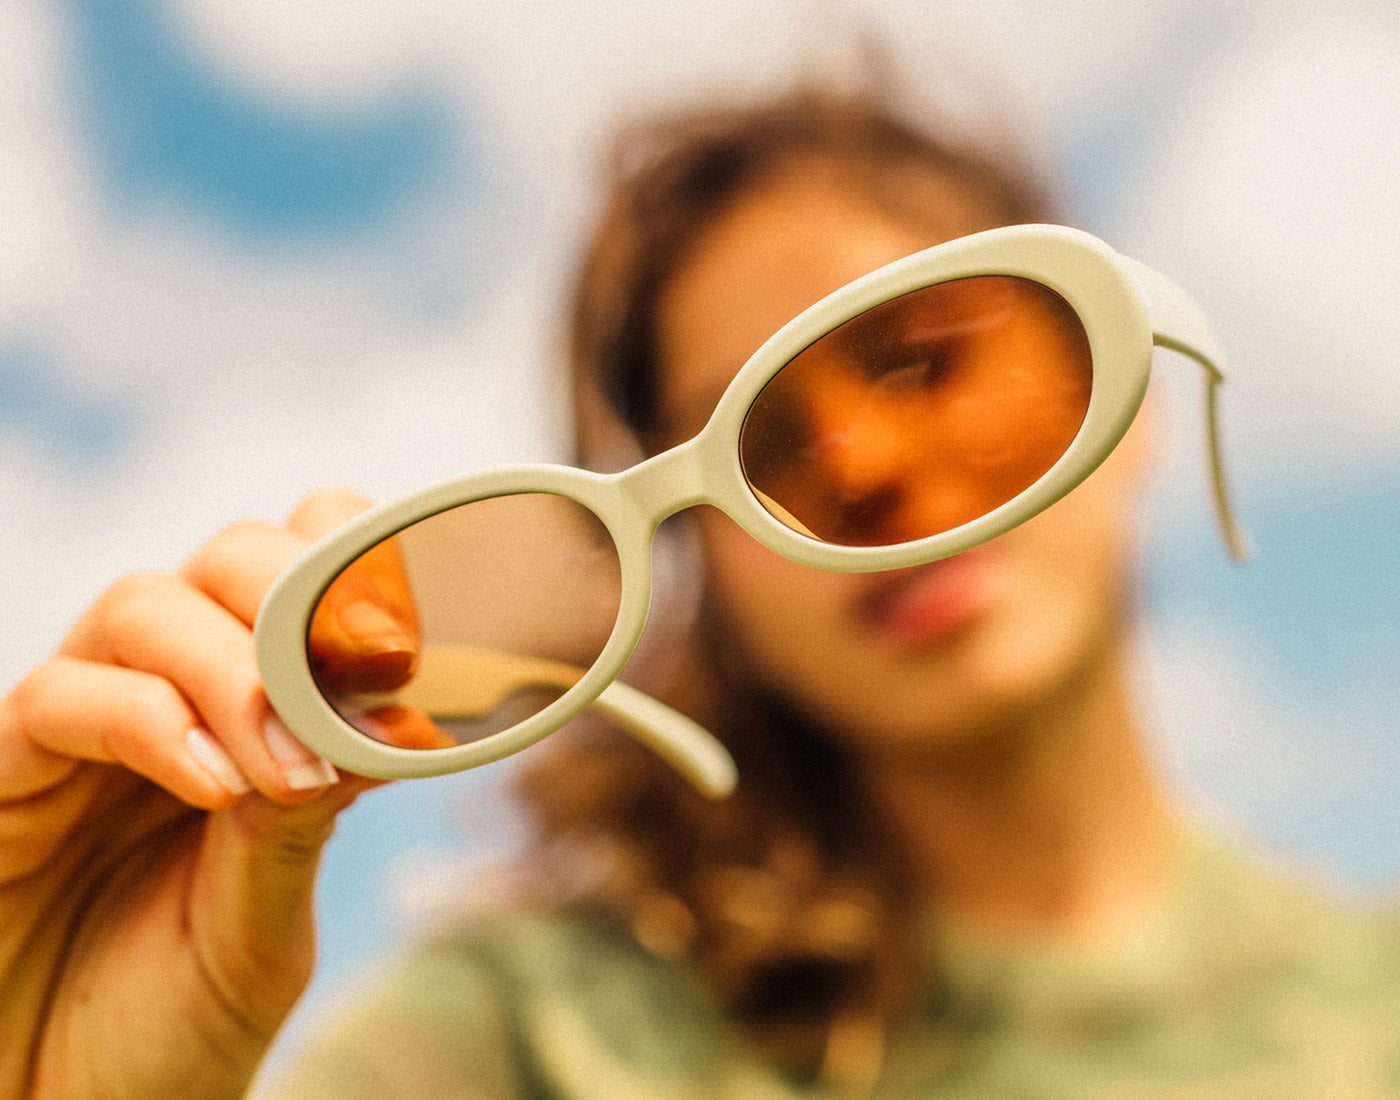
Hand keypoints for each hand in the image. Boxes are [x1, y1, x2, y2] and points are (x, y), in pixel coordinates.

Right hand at [0, 489, 415, 1098]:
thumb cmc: (171, 1020)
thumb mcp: (265, 922)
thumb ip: (302, 822)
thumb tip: (372, 719)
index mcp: (252, 717)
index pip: (302, 575)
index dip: (359, 568)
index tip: (415, 639)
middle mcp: (170, 698)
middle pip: (230, 559)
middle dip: (301, 594)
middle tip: (364, 671)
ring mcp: (84, 729)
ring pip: (146, 606)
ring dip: (234, 669)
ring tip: (281, 767)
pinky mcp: (5, 773)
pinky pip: (59, 698)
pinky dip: (149, 722)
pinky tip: (214, 785)